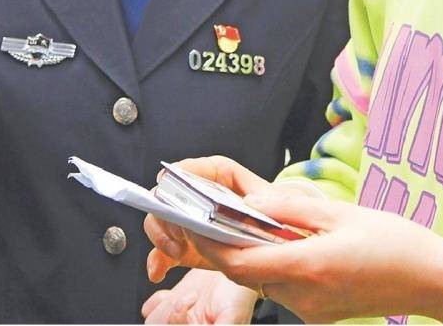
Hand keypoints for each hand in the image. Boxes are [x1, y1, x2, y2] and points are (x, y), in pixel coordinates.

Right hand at [143, 156, 273, 281]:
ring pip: (164, 220)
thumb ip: (274, 204)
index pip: (209, 169)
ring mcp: (194, 226)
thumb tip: (252, 204)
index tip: (171, 176)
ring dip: (161, 234)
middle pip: (176, 194)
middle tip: (180, 227)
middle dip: (170, 208)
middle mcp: (206, 202)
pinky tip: (158, 272)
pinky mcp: (189, 250)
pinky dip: (157, 260)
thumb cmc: (283, 225)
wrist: (283, 256)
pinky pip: (164, 252)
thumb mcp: (285, 210)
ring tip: (175, 251)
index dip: (187, 170)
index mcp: (231, 185)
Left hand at [164, 191, 442, 323]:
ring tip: (264, 224)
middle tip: (223, 216)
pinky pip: (285, 288)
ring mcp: (311, 310)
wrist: (430, 279)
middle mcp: (303, 296)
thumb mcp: (340, 213)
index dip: (210, 245)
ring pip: (265, 281)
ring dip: (256, 256)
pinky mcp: (319, 313)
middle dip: (231, 246)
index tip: (195, 223)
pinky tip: (294, 245)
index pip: (238, 263)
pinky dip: (278, 266)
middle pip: (247, 274)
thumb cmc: (393, 242)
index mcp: (307, 267)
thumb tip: (250, 203)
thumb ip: (289, 208)